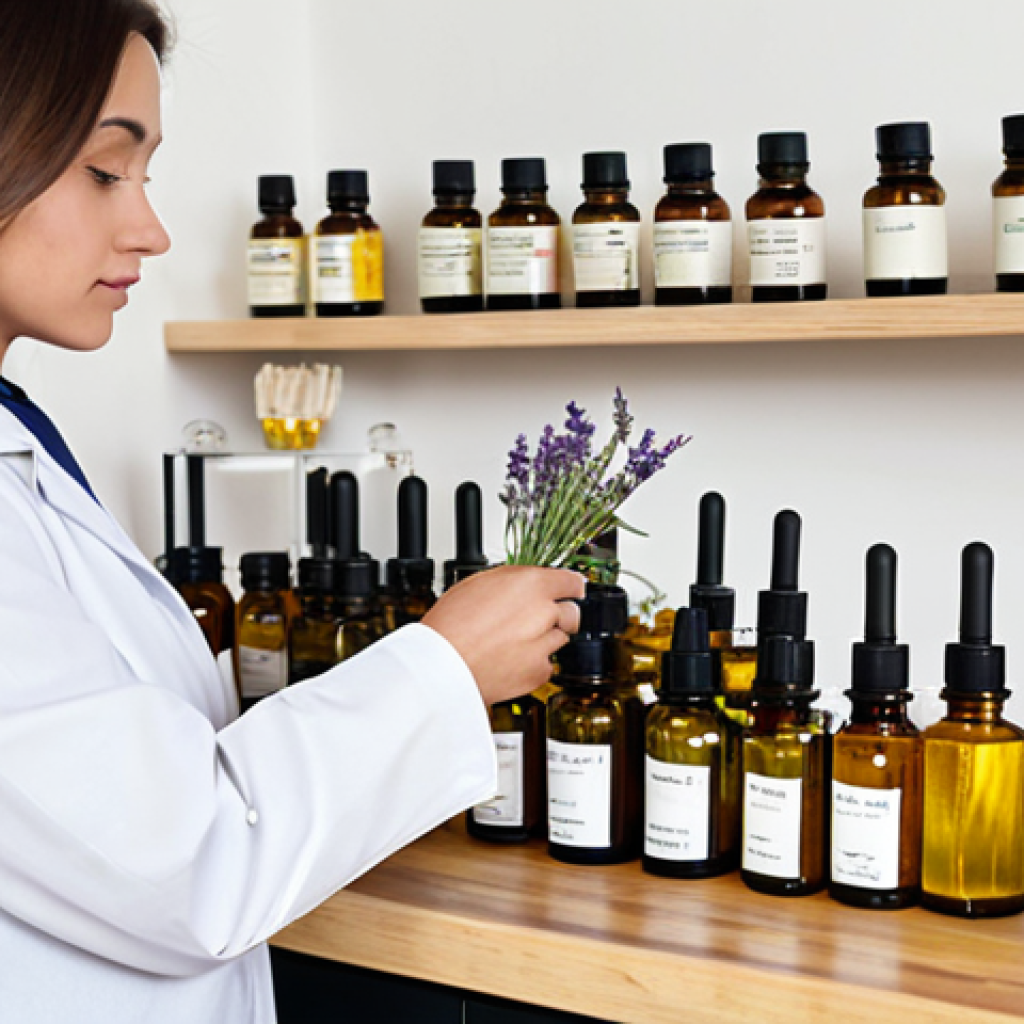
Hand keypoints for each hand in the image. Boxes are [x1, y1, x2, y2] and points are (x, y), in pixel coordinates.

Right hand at [422, 565, 584, 705]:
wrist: (441, 667)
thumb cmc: (450, 625)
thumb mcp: (478, 583)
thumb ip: (513, 581)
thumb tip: (525, 583)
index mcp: (531, 584)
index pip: (573, 581)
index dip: (570, 587)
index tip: (570, 591)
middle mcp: (544, 612)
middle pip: (571, 612)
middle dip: (557, 615)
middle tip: (533, 620)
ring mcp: (545, 644)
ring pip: (560, 638)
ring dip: (544, 639)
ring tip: (512, 642)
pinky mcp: (540, 671)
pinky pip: (547, 663)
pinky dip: (534, 662)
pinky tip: (510, 659)